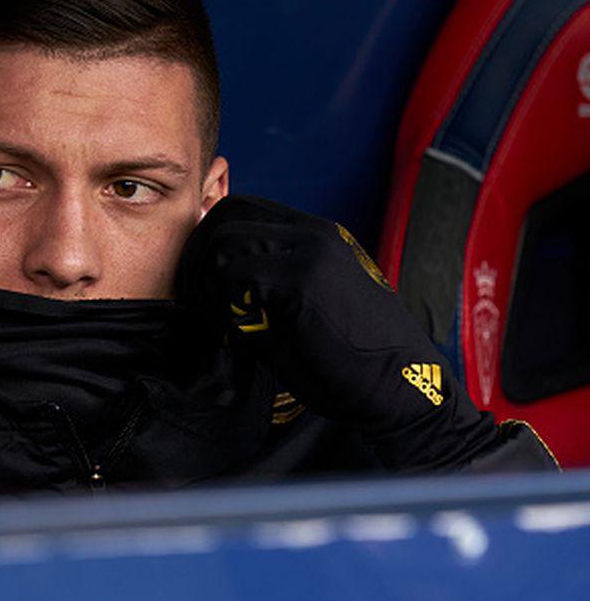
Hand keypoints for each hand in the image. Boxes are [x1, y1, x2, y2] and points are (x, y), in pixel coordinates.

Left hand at [178, 196, 493, 469]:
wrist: (402, 390)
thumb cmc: (348, 360)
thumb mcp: (302, 307)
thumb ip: (263, 284)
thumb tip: (206, 279)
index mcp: (315, 235)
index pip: (241, 209)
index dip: (209, 242)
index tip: (202, 285)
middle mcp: (313, 233)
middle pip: (225, 217)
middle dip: (199, 259)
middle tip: (199, 303)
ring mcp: (311, 252)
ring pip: (225, 243)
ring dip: (211, 286)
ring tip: (226, 324)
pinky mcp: (305, 281)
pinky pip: (238, 278)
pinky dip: (228, 311)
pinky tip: (244, 339)